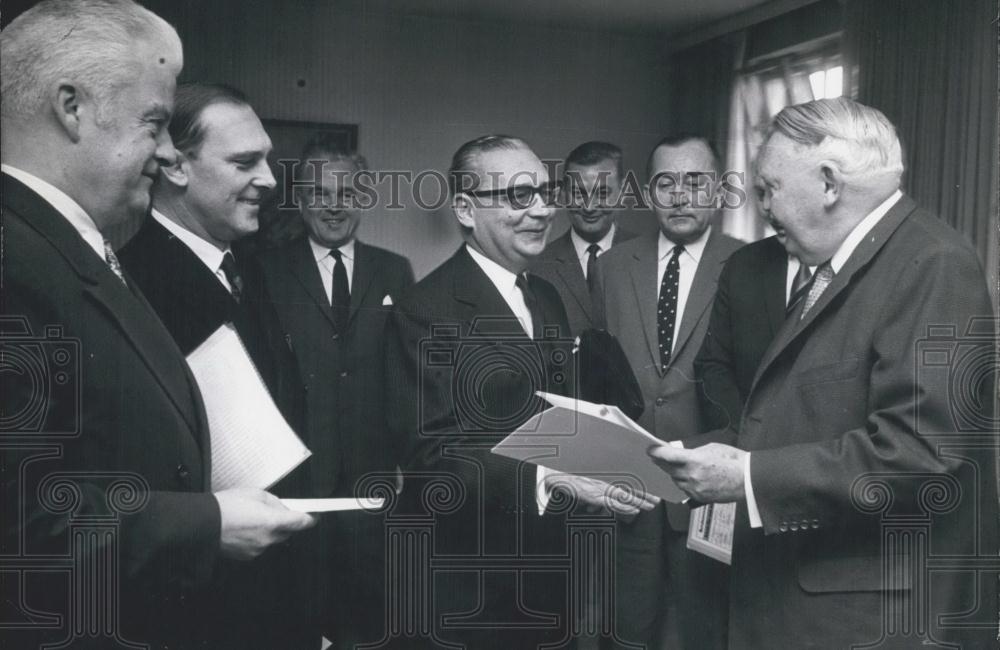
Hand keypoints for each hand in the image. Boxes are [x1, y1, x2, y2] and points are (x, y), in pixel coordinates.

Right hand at [214, 488, 316, 560]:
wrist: (202, 524)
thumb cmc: (226, 506)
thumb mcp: (256, 494)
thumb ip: (275, 502)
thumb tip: (284, 508)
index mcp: (273, 521)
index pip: (301, 522)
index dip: (310, 519)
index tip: (314, 516)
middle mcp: (268, 539)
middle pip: (288, 533)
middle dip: (285, 523)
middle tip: (273, 513)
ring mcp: (257, 550)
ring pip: (272, 540)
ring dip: (269, 531)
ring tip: (251, 519)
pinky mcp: (247, 556)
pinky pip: (259, 546)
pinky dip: (256, 538)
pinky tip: (244, 529)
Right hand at [545, 472, 659, 514]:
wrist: (556, 476)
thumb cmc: (571, 474)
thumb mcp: (589, 474)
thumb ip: (600, 481)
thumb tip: (608, 489)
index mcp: (606, 474)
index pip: (628, 480)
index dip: (640, 485)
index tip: (651, 488)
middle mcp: (606, 480)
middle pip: (630, 488)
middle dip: (644, 495)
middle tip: (657, 500)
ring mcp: (601, 489)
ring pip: (625, 496)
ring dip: (639, 502)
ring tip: (650, 506)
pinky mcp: (595, 497)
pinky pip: (614, 503)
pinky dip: (625, 507)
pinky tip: (634, 510)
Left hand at [648, 443, 745, 502]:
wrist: (748, 479)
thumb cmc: (732, 461)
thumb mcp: (711, 448)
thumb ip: (693, 451)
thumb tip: (680, 453)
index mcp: (694, 460)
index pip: (668, 456)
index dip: (656, 452)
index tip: (650, 450)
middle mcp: (692, 475)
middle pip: (669, 469)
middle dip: (662, 462)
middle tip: (658, 458)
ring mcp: (695, 488)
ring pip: (676, 480)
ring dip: (674, 474)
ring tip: (677, 467)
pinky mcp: (699, 497)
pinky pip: (685, 490)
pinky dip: (684, 483)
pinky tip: (689, 478)